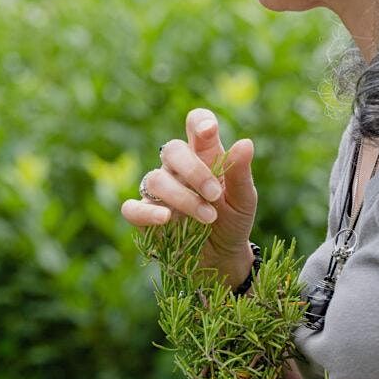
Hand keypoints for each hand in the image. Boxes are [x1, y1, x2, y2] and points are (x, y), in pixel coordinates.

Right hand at [122, 109, 257, 286]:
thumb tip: (246, 143)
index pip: (195, 125)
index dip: (199, 123)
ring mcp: (159, 192)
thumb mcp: (244, 199)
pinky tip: (166, 219)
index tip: (208, 132)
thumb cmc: (233, 221)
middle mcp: (178, 169)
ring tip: (208, 217)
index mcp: (204, 155)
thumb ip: (241, 173)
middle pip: (171, 150)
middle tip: (215, 195)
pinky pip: (132, 208)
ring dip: (183, 198)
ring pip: (156, 179)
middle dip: (194, 171)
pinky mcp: (144, 216)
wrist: (223, 256)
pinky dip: (146, 212)